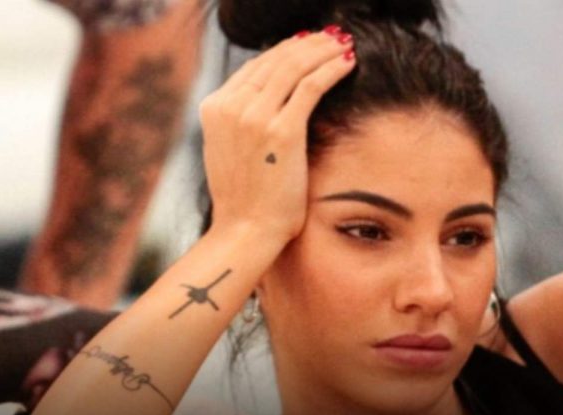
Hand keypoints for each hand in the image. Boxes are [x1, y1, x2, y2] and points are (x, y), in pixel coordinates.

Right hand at [199, 28, 354, 240]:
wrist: (246, 230)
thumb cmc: (246, 197)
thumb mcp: (231, 149)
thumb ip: (241, 120)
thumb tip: (270, 98)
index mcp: (214, 107)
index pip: (255, 66)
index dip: (286, 50)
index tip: (308, 45)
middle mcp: (231, 106)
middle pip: (275, 60)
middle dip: (308, 44)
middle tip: (332, 37)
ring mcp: (254, 116)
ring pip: (294, 67)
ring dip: (323, 51)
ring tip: (343, 44)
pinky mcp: (282, 130)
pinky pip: (311, 86)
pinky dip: (331, 69)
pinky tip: (347, 63)